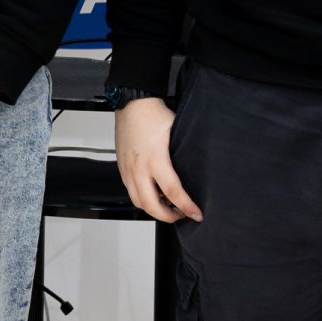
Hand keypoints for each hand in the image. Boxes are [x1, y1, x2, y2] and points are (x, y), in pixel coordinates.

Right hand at [115, 97, 202, 222]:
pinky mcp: (122, 167)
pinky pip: (130, 191)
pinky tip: (153, 193)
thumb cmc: (153, 114)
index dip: (186, 207)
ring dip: (153, 210)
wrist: (132, 103)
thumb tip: (199, 169)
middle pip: (151, 205)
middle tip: (182, 215)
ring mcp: (128, 169)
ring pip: (138, 202)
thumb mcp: (177, 133)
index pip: (173, 192)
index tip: (196, 214)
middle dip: (168, 217)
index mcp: (156, 159)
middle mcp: (139, 167)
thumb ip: (185, 153)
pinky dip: (142, 198)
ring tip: (168, 206)